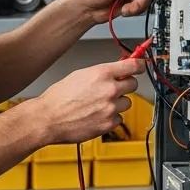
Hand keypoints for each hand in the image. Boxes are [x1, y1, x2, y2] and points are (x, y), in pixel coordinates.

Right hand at [27, 57, 144, 143]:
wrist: (48, 118)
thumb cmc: (59, 97)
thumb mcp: (80, 75)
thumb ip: (101, 73)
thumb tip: (116, 70)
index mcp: (102, 74)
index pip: (133, 65)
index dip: (139, 64)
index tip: (141, 65)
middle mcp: (109, 90)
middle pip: (133, 84)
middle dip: (125, 85)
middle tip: (114, 88)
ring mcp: (110, 108)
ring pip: (127, 103)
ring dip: (117, 103)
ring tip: (99, 104)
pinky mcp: (108, 124)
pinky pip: (119, 118)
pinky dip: (111, 118)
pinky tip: (97, 115)